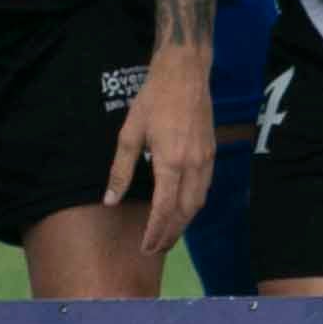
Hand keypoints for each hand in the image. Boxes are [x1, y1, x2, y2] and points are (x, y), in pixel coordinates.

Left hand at [105, 56, 215, 259]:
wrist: (185, 74)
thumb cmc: (153, 100)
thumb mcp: (129, 133)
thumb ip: (121, 169)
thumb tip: (110, 200)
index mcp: (170, 161)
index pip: (165, 208)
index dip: (155, 231)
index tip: (145, 247)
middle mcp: (193, 165)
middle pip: (186, 211)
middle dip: (171, 233)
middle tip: (156, 249)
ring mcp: (207, 159)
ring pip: (199, 201)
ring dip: (185, 222)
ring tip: (168, 235)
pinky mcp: (212, 152)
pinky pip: (205, 188)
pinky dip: (194, 205)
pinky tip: (183, 209)